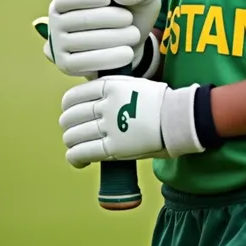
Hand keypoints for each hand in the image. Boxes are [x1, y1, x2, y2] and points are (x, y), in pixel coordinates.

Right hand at [33, 0, 160, 79]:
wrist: (131, 44)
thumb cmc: (132, 13)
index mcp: (64, 2)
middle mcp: (54, 23)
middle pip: (80, 20)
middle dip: (111, 19)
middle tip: (130, 20)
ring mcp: (57, 46)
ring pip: (83, 42)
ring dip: (114, 39)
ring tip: (133, 35)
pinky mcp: (66, 66)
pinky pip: (83, 64)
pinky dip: (108, 59)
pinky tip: (127, 54)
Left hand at [59, 76, 204, 166]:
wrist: (178, 117)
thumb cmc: (159, 101)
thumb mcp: (132, 83)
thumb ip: (111, 89)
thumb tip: (93, 98)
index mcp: (109, 86)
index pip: (73, 97)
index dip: (67, 107)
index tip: (70, 113)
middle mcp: (105, 104)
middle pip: (70, 117)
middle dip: (68, 126)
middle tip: (74, 132)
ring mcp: (108, 126)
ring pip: (72, 136)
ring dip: (71, 143)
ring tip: (77, 147)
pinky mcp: (112, 148)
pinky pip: (81, 153)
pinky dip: (74, 158)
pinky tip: (79, 161)